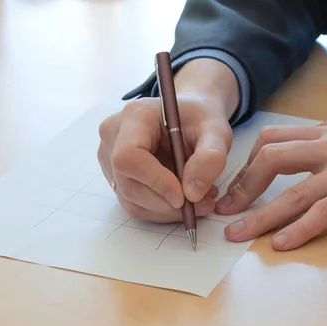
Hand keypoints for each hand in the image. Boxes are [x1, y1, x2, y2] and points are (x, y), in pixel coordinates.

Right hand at [97, 58, 238, 221]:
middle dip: (168, 203)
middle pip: (129, 184)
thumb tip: (192, 193)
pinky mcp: (117, 176)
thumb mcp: (217, 132)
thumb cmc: (201, 120)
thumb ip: (210, 158)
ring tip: (200, 198)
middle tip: (204, 203)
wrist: (192, 119)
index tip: (185, 196)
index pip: (129, 157)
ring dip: (168, 210)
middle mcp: (114, 136)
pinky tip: (186, 198)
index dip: (156, 182)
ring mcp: (109, 158)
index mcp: (135, 115)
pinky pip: (136, 205)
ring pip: (132, 201)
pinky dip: (163, 210)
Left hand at [215, 109, 326, 249]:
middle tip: (225, 209)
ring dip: (259, 215)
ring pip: (291, 192)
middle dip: (242, 185)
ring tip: (236, 234)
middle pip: (271, 158)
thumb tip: (323, 130)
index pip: (277, 139)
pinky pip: (324, 213)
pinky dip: (300, 229)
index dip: (249, 162)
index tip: (237, 183)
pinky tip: (283, 244)